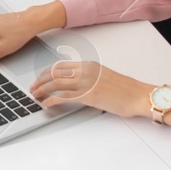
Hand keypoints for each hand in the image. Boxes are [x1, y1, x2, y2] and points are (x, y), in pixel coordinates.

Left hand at [30, 61, 150, 116]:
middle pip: (55, 73)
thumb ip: (90, 77)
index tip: (40, 78)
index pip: (61, 65)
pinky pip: (64, 96)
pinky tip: (46, 104)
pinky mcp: (88, 96)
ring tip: (35, 95)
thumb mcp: (104, 77)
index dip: (47, 72)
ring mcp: (86, 83)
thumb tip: (77, 84)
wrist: (138, 95)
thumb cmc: (125, 89)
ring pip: (56, 83)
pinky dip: (52, 100)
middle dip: (40, 80)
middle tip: (32, 87)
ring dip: (42, 89)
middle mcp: (86, 71)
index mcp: (89, 65)